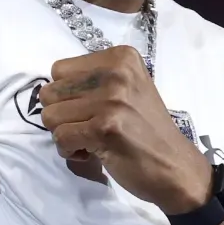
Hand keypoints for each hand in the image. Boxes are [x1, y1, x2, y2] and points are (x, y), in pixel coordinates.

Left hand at [35, 46, 211, 213]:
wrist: (174, 167)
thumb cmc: (147, 130)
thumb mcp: (128, 89)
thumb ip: (93, 81)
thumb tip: (49, 89)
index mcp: (120, 57)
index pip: (59, 69)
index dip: (66, 94)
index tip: (87, 109)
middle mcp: (116, 73)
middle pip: (50, 92)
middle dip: (61, 114)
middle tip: (85, 127)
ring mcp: (110, 100)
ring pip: (50, 116)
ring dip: (63, 134)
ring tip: (88, 140)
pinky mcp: (104, 128)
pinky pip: (60, 137)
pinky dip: (68, 150)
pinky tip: (90, 152)